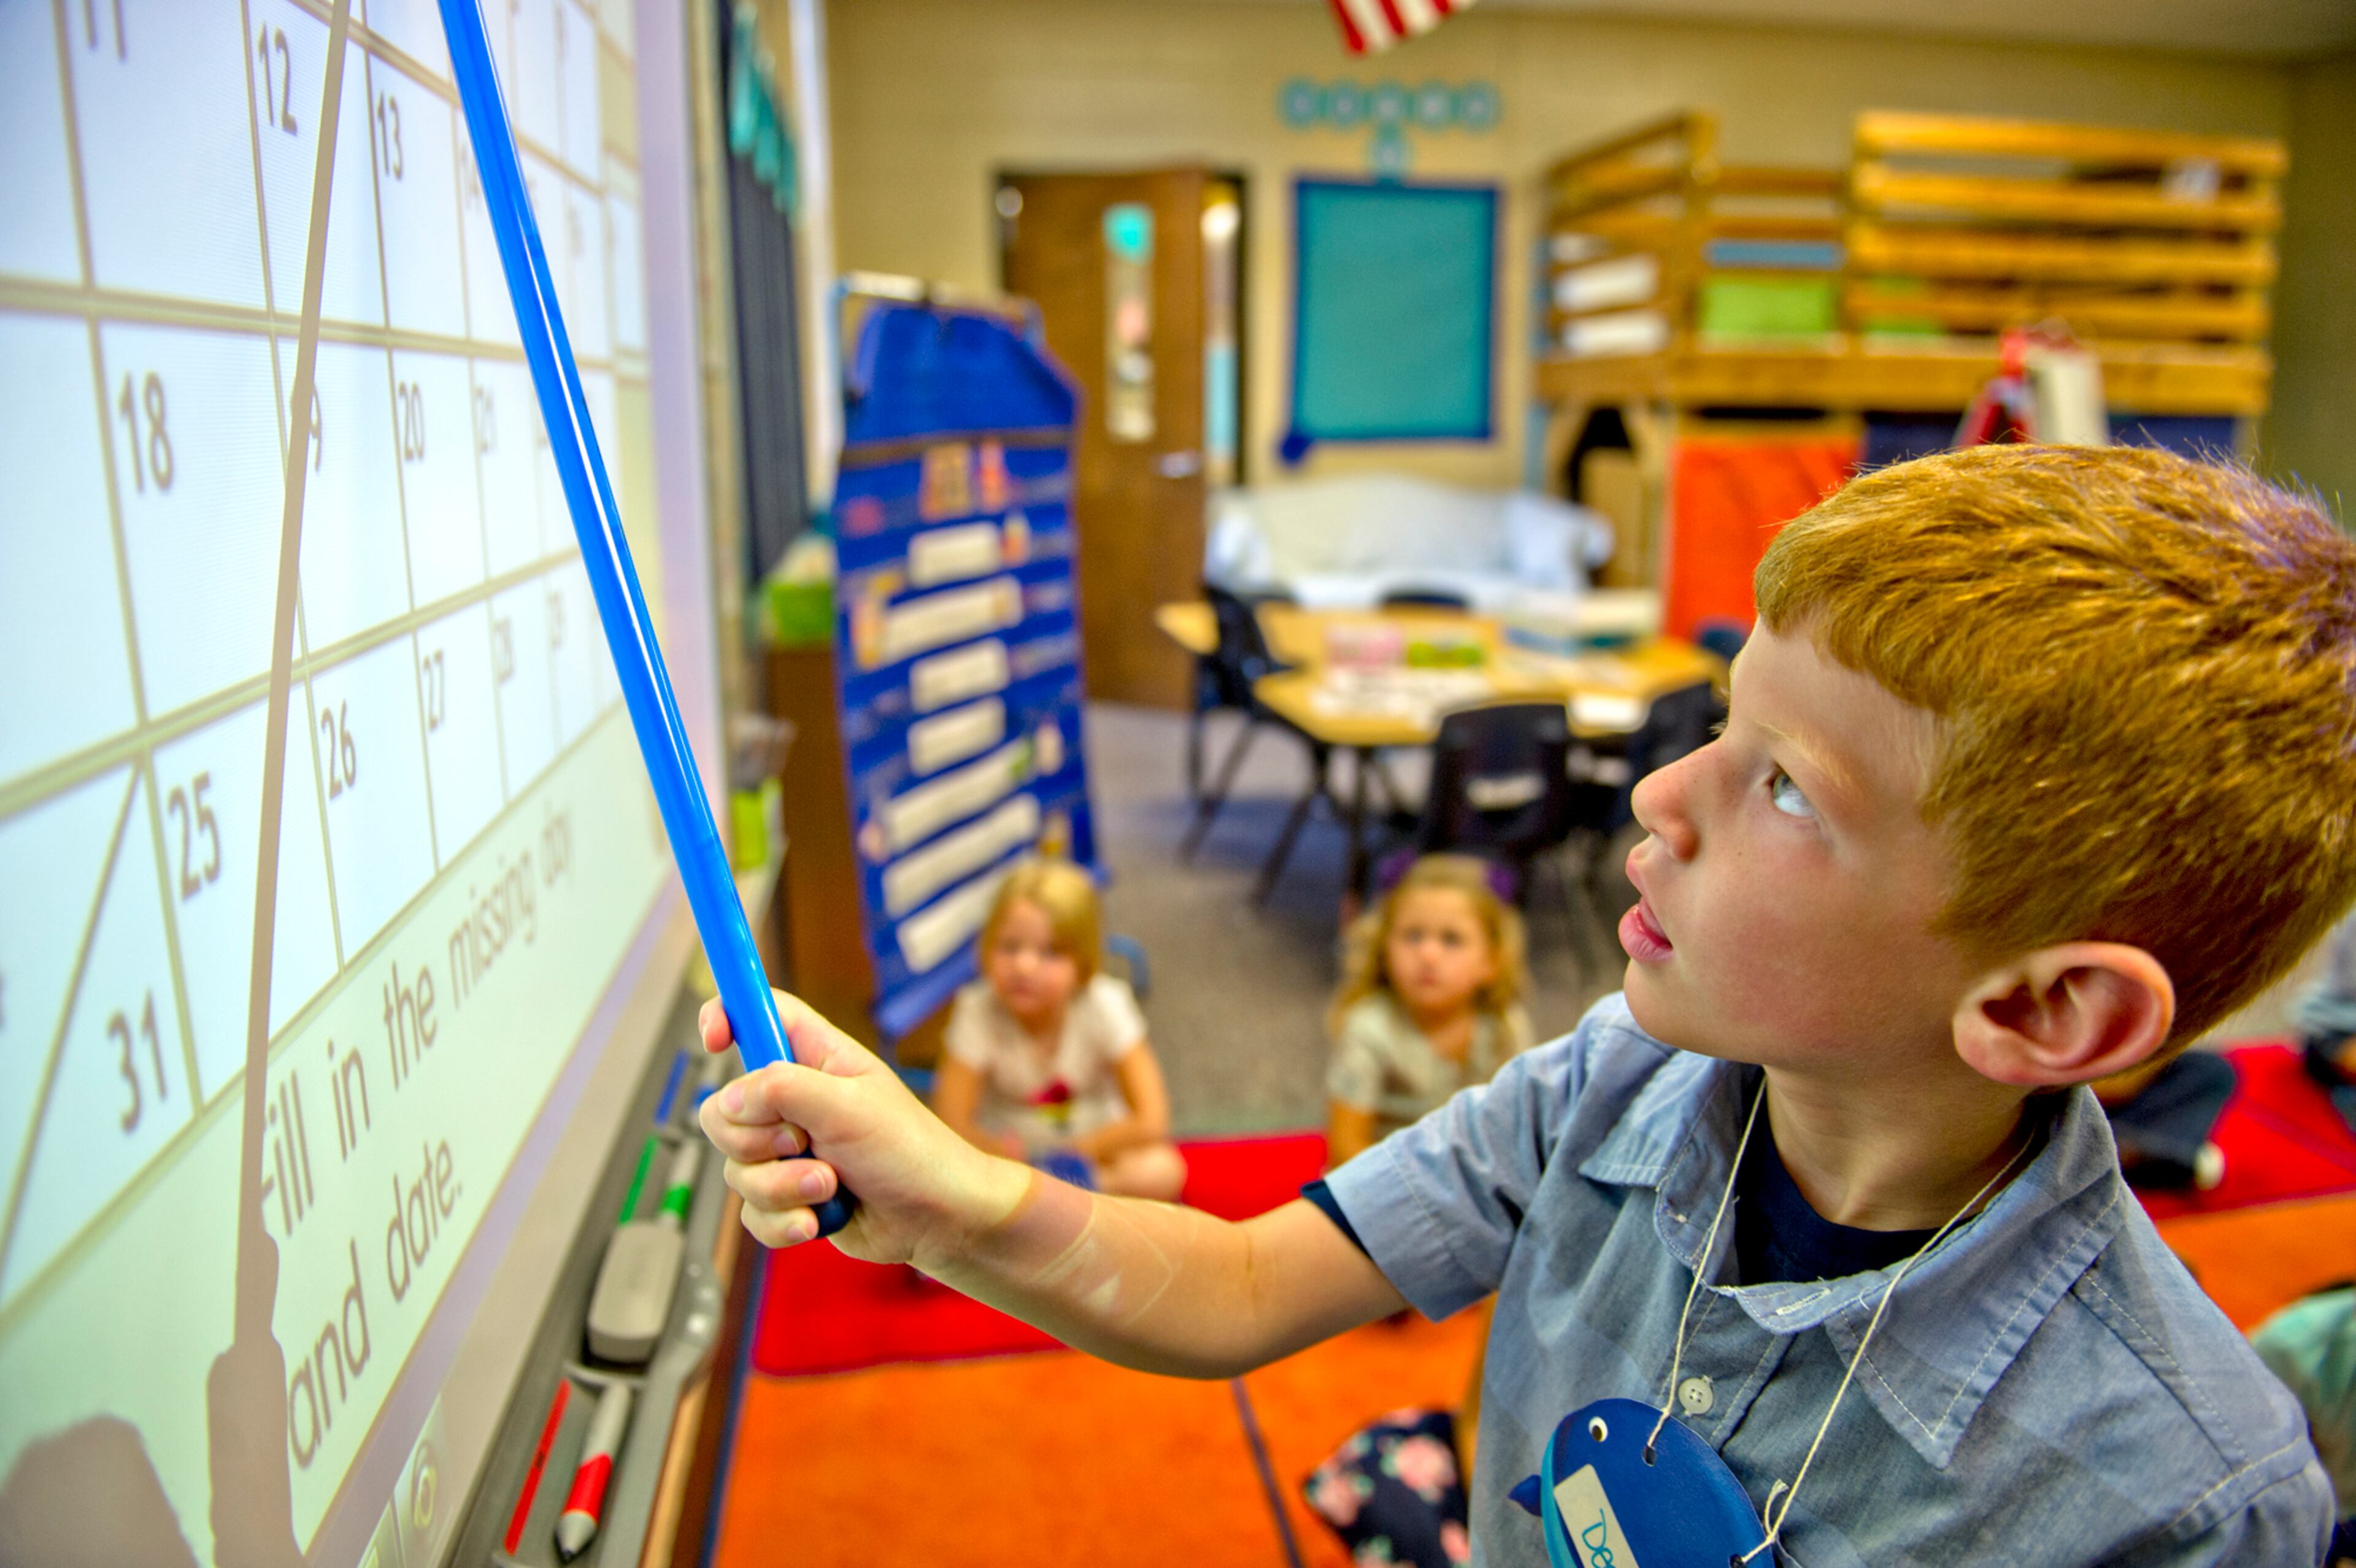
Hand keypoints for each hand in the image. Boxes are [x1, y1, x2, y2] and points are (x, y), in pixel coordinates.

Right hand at [696, 989, 1029, 1268]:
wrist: (937, 1219)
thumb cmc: (910, 1151)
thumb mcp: (848, 1106)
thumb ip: (782, 1089)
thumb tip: (729, 1098)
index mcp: (813, 1056)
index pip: (756, 1013)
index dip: (725, 1016)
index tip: (714, 1042)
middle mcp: (794, 1100)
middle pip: (724, 1107)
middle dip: (758, 1139)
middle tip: (805, 1142)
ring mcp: (788, 1151)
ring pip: (736, 1167)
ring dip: (782, 1186)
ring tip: (830, 1186)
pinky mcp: (788, 1196)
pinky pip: (751, 1211)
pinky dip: (782, 1220)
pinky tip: (817, 1221)